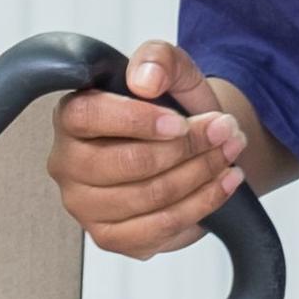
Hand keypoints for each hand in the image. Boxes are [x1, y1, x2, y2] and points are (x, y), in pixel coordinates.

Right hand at [48, 40, 247, 259]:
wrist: (191, 144)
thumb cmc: (170, 108)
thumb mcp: (172, 69)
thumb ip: (158, 59)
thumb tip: (145, 80)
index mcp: (71, 117)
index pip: (89, 117)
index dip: (137, 120)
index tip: (180, 121)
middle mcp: (68, 164)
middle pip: (126, 163)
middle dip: (186, 147)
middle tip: (224, 130)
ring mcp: (86, 207)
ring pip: (149, 197)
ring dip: (201, 173)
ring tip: (229, 152)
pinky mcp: (111, 238)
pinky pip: (160, 228)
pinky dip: (201, 204)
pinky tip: (222, 183)